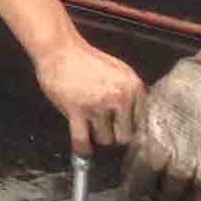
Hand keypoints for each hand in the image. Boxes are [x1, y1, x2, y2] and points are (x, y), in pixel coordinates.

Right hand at [33, 35, 145, 155]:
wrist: (60, 49)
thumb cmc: (88, 60)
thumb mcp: (120, 71)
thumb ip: (131, 93)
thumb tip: (136, 119)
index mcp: (134, 88)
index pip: (141, 123)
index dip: (129, 127)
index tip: (120, 128)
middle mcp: (120, 98)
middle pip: (124, 136)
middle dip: (114, 134)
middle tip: (103, 127)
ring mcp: (98, 105)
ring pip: (105, 139)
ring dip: (96, 136)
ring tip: (89, 126)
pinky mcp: (77, 110)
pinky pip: (82, 139)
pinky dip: (82, 148)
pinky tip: (82, 150)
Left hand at [123, 33, 200, 200]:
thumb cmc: (189, 83)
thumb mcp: (156, 101)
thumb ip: (148, 126)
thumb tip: (141, 142)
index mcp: (151, 138)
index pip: (135, 172)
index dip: (133, 184)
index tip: (132, 191)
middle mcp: (173, 156)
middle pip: (159, 189)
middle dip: (155, 196)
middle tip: (155, 199)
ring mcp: (200, 165)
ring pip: (185, 195)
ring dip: (181, 198)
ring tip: (179, 199)